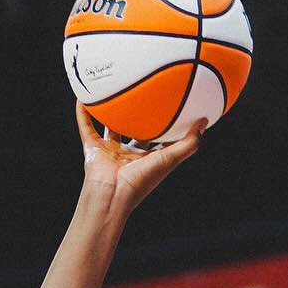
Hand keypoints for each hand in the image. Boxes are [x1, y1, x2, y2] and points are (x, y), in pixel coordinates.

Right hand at [75, 99, 204, 218]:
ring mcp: (110, 150)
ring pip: (110, 126)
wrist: (111, 196)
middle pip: (135, 131)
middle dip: (139, 116)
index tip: (173, 107)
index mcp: (147, 158)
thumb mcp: (169, 160)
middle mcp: (129, 154)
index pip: (158, 139)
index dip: (165, 125)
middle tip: (145, 94)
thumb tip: (204, 122)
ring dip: (110, 112)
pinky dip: (83, 114)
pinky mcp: (93, 149)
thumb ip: (188, 143)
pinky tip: (83, 98)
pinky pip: (86, 127)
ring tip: (113, 91)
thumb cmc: (140, 182)